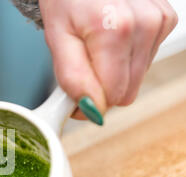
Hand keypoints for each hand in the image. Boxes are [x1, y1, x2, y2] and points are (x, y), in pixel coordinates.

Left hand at [40, 0, 177, 122]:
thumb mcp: (57, 37)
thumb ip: (72, 76)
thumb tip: (92, 109)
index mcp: (114, 30)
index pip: (111, 97)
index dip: (88, 103)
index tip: (72, 94)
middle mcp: (144, 25)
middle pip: (126, 92)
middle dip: (100, 88)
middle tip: (82, 65)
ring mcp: (159, 21)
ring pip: (136, 79)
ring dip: (113, 72)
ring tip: (96, 46)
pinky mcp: (166, 19)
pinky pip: (145, 60)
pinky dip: (125, 57)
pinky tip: (111, 38)